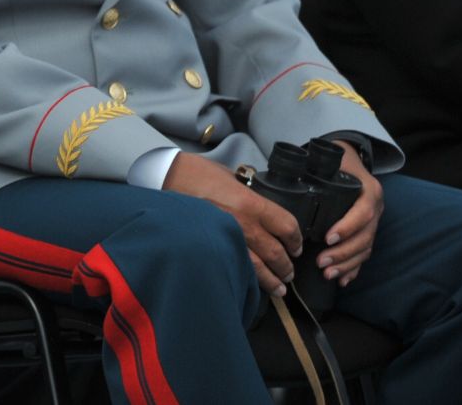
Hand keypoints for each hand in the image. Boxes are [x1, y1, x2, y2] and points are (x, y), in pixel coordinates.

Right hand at [164, 153, 302, 296]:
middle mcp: (243, 223)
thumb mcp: (231, 178)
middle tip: (288, 271)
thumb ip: (250, 195)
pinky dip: (247, 280)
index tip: (296, 246)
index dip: (296, 239)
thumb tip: (262, 206)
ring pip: (258, 268)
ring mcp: (226, 238)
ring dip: (272, 280)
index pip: (287, 227)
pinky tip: (251, 285)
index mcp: (251, 203)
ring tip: (279, 288)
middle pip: (276, 252)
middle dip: (286, 266)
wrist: (165, 177)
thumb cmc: (196, 173)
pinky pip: (235, 268)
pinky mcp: (211, 247)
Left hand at [315, 141, 383, 287]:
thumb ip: (318, 168)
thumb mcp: (333, 159)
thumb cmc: (339, 160)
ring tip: (327, 274)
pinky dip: (354, 269)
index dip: (347, 228)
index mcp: (369, 191)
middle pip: (364, 237)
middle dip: (343, 253)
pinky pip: (364, 254)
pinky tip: (342, 280)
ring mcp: (375, 223)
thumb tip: (289, 177)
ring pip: (365, 249)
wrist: (352, 159)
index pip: (362, 213)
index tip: (327, 238)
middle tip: (321, 262)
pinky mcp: (369, 232)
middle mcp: (376, 209)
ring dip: (347, 264)